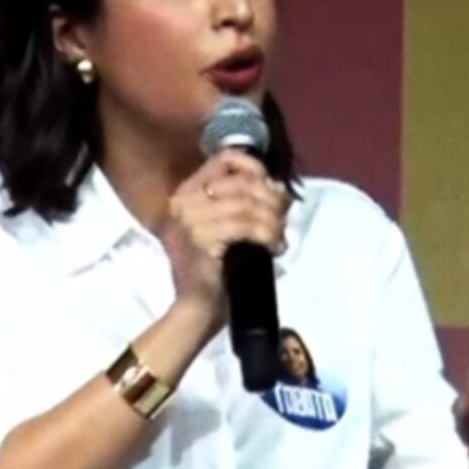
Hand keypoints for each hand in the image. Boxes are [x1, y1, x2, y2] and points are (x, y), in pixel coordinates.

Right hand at [160, 149, 289, 326]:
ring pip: (246, 205)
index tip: (273, 187)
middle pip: (241, 183)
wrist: (197, 308)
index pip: (223, 160)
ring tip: (279, 237)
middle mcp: (183, 202)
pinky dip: (267, 234)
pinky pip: (245, 226)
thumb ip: (245, 202)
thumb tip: (279, 188)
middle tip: (284, 218)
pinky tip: (275, 247)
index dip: (254, 167)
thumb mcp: (225, 226)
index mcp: (185, 193)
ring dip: (272, 220)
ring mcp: (189, 220)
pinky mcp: (201, 240)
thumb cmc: (214, 268)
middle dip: (271, 199)